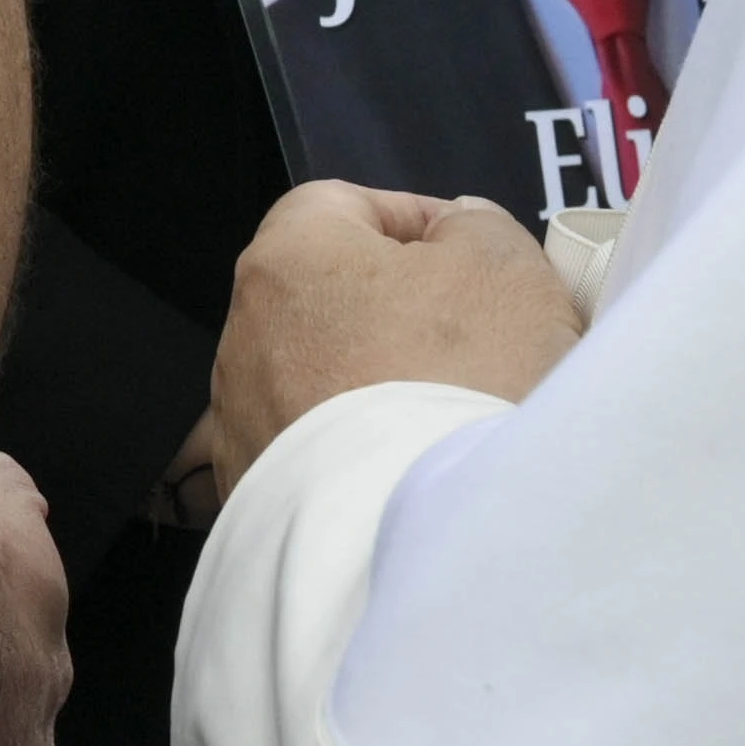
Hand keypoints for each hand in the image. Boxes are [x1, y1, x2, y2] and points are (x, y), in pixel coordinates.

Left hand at [179, 186, 585, 516]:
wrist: (432, 540)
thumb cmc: (462, 379)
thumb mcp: (502, 264)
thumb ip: (473, 229)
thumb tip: (452, 238)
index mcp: (286, 259)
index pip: (341, 205)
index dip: (415, 221)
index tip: (472, 256)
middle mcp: (243, 339)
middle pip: (329, 298)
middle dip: (402, 310)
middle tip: (480, 339)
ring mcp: (242, 429)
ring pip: (324, 382)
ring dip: (381, 387)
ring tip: (454, 416)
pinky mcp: (258, 505)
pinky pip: (320, 456)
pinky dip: (366, 454)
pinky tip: (420, 472)